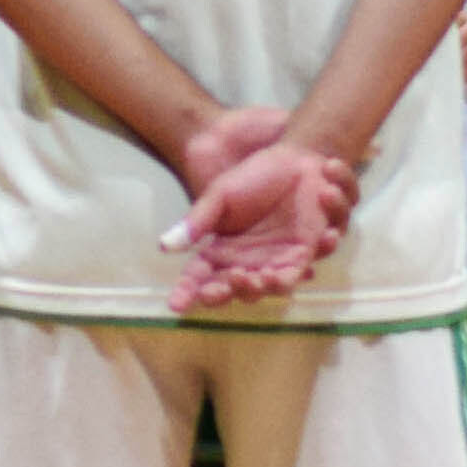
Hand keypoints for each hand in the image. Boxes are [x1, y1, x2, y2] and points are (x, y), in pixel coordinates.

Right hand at [165, 118, 355, 312]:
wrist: (296, 161)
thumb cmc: (255, 176)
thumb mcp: (220, 195)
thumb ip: (197, 221)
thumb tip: (164, 246)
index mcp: (221, 250)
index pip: (199, 277)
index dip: (187, 292)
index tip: (175, 305)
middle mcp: (245, 262)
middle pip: (232, 290)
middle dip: (230, 292)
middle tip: (232, 280)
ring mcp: (274, 261)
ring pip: (265, 289)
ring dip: (261, 287)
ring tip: (261, 277)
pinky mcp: (302, 254)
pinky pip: (294, 275)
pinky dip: (289, 276)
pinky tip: (277, 271)